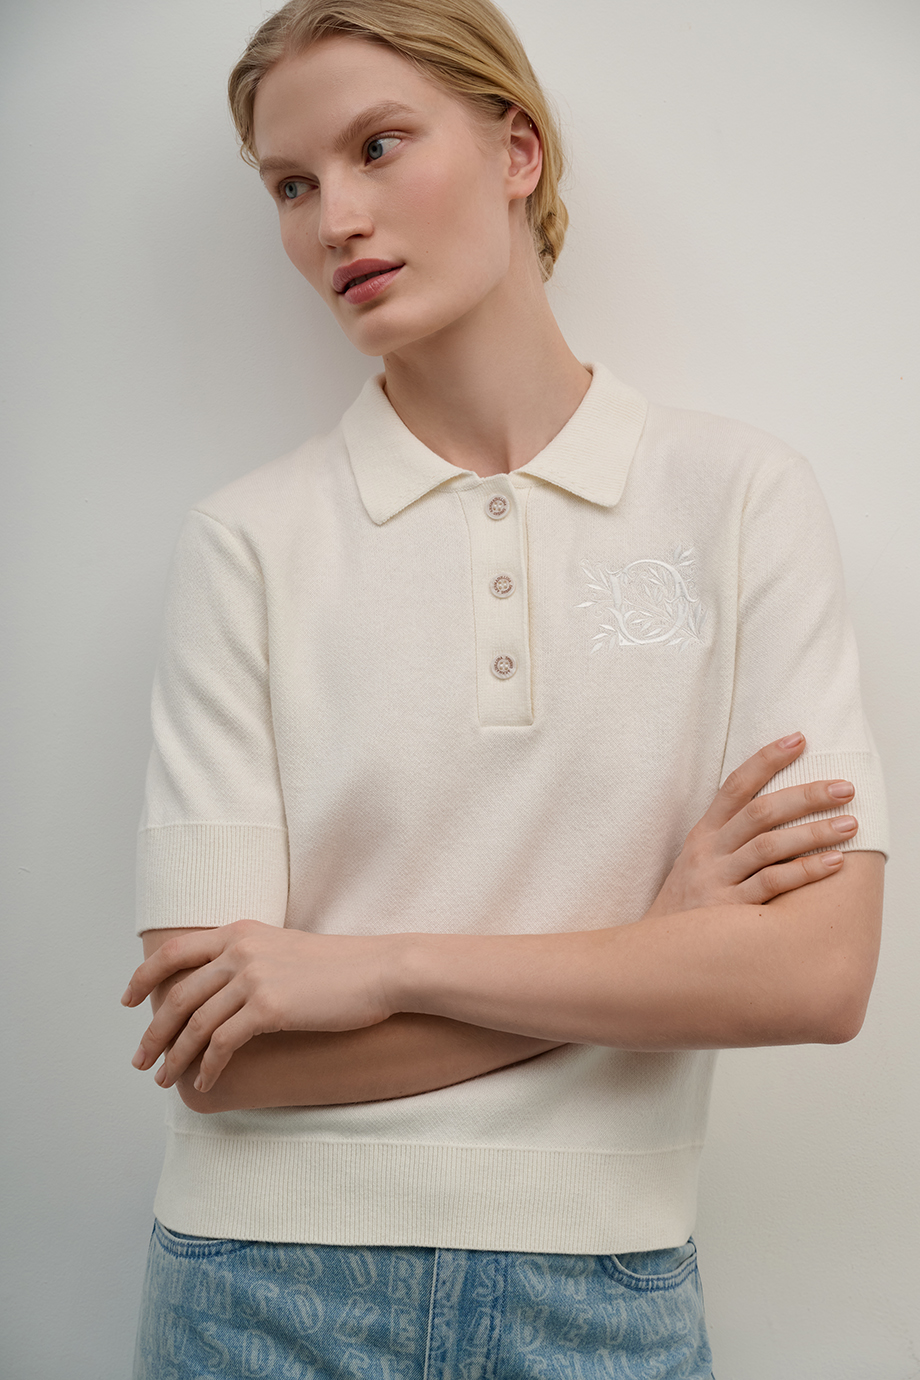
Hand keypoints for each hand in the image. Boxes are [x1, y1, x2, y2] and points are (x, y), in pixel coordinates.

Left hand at [122, 921, 397, 1093]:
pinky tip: (206, 1082)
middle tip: (141, 1060)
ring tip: (165, 1079)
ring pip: (195, 1023)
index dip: (143, 976)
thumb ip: (251, 960)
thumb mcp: (286, 950)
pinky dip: (209, 1067)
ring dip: (174, 1056)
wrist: (381, 971)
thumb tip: (223, 993)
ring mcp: (253, 977)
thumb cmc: (341, 967)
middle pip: (177, 994)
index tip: (127, 1002)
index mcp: (240, 931)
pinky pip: (223, 1044)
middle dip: (153, 1032)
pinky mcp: (269, 1007)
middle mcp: (240, 949)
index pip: (174, 951)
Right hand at [644, 733, 857, 917]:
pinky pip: (771, 884)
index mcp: (703, 833)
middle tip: (845, 788)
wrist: (655, 952)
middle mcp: (709, 851)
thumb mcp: (698, 862)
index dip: (766, 760)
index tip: (798, 739)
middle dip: (806, 795)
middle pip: (761, 812)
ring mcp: (717, 879)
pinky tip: (833, 862)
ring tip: (850, 824)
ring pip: (769, 845)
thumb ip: (730, 837)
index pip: (735, 785)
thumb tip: (781, 810)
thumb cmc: (689, 904)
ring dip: (813, 832)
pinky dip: (804, 870)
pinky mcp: (728, 910)